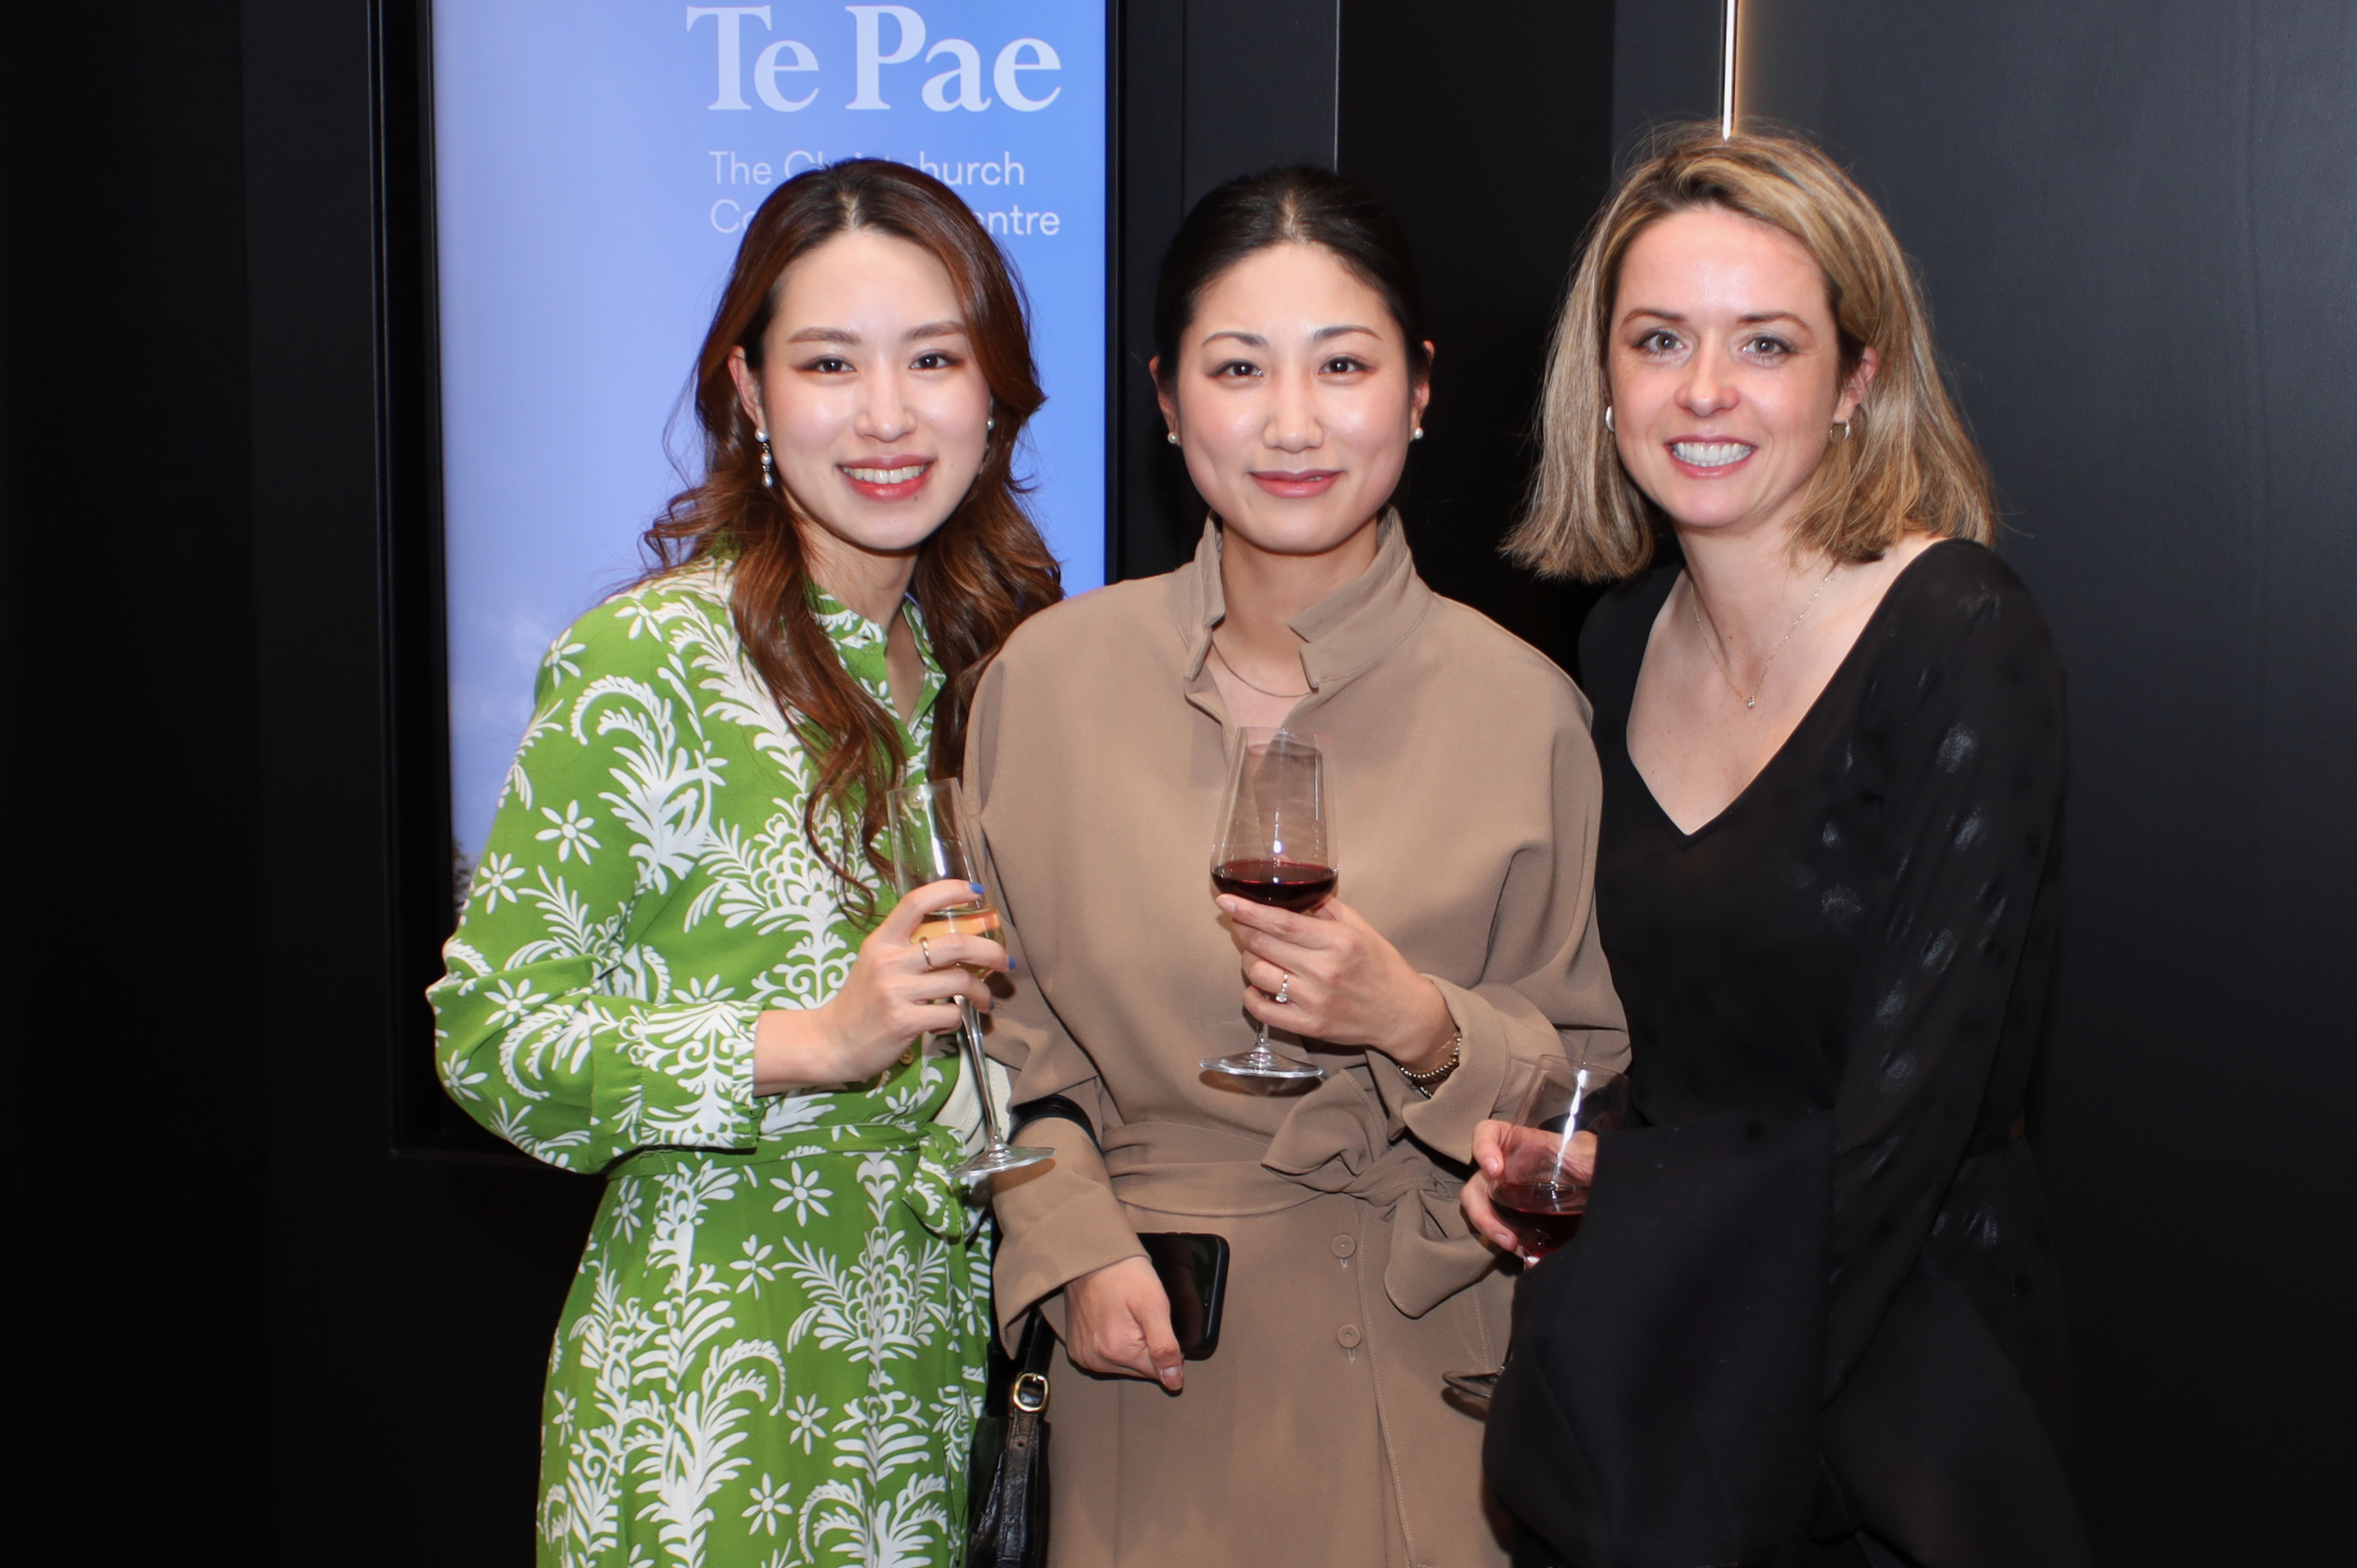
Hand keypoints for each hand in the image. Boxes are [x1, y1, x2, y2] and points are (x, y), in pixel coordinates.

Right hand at [752, 878, 1005, 1093]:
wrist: (831, 1042)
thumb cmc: (861, 1001)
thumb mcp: (877, 963)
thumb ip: (909, 948)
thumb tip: (963, 936)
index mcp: (881, 941)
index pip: (916, 902)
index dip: (950, 890)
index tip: (977, 893)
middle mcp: (888, 961)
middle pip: (955, 943)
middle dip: (990, 950)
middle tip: (1003, 961)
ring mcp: (895, 991)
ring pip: (960, 980)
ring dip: (981, 992)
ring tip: (985, 1000)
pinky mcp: (904, 1021)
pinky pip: (951, 1014)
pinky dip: (959, 1017)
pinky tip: (952, 1021)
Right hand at [1063, 1255, 1183, 1390]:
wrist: (1090, 1257)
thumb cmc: (1123, 1274)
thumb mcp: (1154, 1304)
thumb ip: (1165, 1346)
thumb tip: (1173, 1381)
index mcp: (1117, 1352)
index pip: (1157, 1370)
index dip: (1163, 1345)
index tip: (1153, 1322)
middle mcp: (1097, 1361)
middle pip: (1140, 1368)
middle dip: (1145, 1345)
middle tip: (1138, 1315)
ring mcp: (1084, 1356)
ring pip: (1124, 1363)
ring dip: (1129, 1344)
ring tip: (1124, 1315)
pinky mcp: (1077, 1350)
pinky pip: (1106, 1357)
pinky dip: (1113, 1342)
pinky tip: (1112, 1321)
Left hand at [1216, 893, 1454, 1070]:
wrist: (1402, 1014)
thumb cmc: (1382, 967)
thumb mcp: (1362, 928)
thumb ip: (1326, 906)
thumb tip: (1295, 885)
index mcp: (1337, 941)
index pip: (1281, 923)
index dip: (1248, 910)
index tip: (1225, 900)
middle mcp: (1323, 971)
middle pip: (1262, 945)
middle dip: (1243, 929)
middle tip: (1240, 922)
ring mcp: (1313, 1001)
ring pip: (1257, 974)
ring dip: (1247, 959)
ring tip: (1255, 953)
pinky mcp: (1308, 1025)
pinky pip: (1262, 1009)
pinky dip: (1251, 994)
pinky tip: (1259, 985)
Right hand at [1462, 1119, 1599, 1253]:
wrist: (1602, 1186)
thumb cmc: (1591, 1162)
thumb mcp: (1588, 1152)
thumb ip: (1586, 1153)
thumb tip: (1590, 1160)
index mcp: (1521, 1144)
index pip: (1487, 1134)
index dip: (1482, 1147)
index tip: (1495, 1170)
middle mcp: (1508, 1169)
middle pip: (1476, 1185)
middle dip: (1482, 1211)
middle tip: (1504, 1230)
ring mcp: (1509, 1194)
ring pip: (1483, 1211)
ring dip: (1492, 1231)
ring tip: (1515, 1246)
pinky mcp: (1518, 1217)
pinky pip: (1502, 1230)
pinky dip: (1509, 1243)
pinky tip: (1527, 1253)